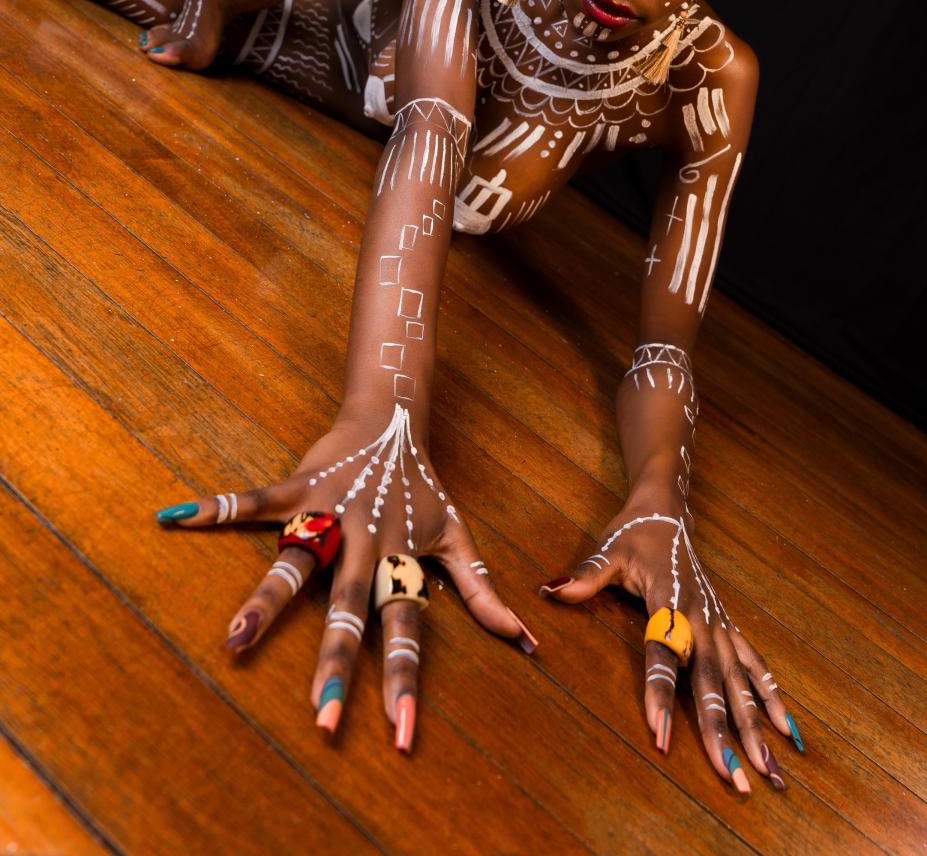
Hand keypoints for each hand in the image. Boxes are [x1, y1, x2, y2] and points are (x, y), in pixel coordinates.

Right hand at [155, 406, 536, 750]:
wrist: (395, 418)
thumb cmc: (422, 486)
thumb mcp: (457, 536)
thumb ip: (482, 590)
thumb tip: (525, 640)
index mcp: (400, 559)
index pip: (406, 630)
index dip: (404, 681)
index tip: (398, 735)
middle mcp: (364, 542)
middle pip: (348, 610)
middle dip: (336, 665)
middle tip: (321, 719)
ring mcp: (328, 514)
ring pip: (294, 564)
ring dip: (264, 604)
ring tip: (232, 643)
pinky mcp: (298, 487)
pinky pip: (253, 499)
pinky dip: (215, 507)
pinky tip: (175, 516)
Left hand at [541, 494, 801, 792]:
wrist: (666, 510)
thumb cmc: (633, 534)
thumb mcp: (607, 550)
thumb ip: (586, 576)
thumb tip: (550, 590)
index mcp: (668, 598)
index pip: (663, 653)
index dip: (660, 694)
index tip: (662, 738)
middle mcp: (699, 615)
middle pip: (710, 679)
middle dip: (721, 729)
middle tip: (733, 776)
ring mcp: (717, 622)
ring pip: (739, 680)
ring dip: (754, 725)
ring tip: (770, 770)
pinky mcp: (727, 624)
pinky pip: (754, 664)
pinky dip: (770, 695)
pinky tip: (786, 730)